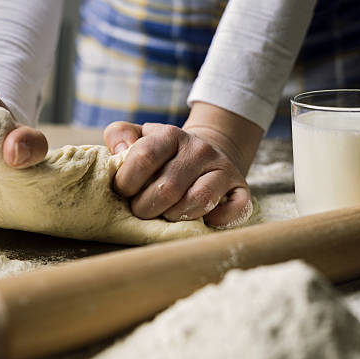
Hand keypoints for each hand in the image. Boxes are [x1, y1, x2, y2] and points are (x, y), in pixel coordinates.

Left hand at [104, 104, 261, 228]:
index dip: (126, 182)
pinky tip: (200, 220)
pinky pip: (233, 210)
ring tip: (165, 214)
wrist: (205, 152)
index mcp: (170, 135)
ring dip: (175, 216)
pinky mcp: (240, 188)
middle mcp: (199, 149)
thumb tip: (119, 150)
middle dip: (146, 207)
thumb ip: (120, 135)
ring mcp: (222, 168)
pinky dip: (215, 221)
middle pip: (168, 187)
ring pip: (198, 201)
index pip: (144, 157)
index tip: (123, 192)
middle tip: (141, 210)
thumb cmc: (162, 153)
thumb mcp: (139, 136)